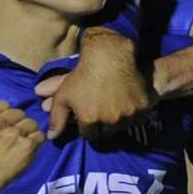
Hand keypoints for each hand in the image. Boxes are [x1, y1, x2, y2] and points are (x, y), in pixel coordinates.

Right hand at [0, 101, 43, 193]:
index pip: (4, 104)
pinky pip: (40, 135)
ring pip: (32, 122)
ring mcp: (14, 133)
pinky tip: (28, 148)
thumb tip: (5, 109)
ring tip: (21, 142)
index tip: (5, 123)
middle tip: (14, 135)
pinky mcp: (27, 145)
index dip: (7, 114)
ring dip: (28, 131)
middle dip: (18, 122)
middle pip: (19, 113)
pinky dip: (36, 141)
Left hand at [33, 30, 155, 140]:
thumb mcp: (63, 95)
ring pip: (122, 127)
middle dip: (102, 126)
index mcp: (89, 120)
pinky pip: (137, 119)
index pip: (88, 135)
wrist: (110, 56)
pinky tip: (127, 105)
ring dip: (118, 122)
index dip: (87, 126)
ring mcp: (127, 114)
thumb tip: (51, 137)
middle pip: (106, 134)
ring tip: (114, 109)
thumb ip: (56, 118)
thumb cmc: (82, 75)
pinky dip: (133, 115)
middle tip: (101, 112)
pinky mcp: (142, 108)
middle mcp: (109, 120)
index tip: (88, 117)